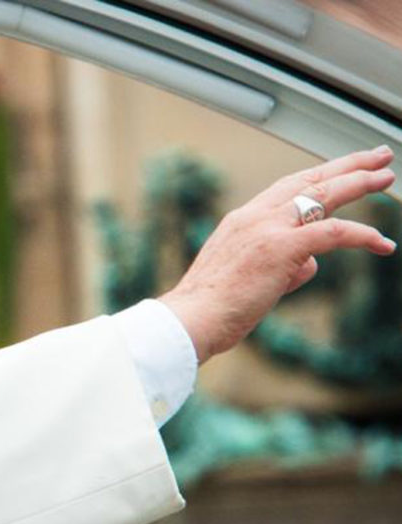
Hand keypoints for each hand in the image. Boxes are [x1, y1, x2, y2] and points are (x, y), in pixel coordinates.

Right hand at [159, 146, 396, 364]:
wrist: (190, 319)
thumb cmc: (211, 309)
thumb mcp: (248, 280)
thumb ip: (281, 266)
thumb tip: (308, 266)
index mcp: (241, 221)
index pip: (286, 188)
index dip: (318, 176)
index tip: (341, 169)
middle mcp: (253, 216)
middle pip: (308, 180)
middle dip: (346, 166)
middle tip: (377, 156)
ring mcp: (266, 229)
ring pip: (322, 195)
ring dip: (359, 183)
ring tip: (386, 177)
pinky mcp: (281, 248)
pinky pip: (332, 233)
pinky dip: (361, 235)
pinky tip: (382, 243)